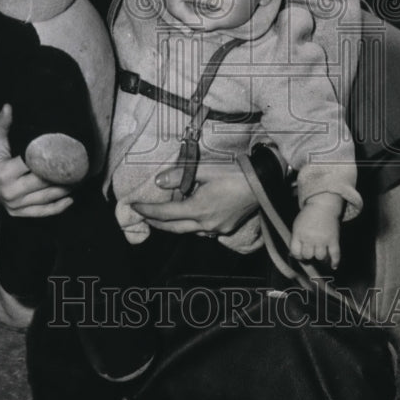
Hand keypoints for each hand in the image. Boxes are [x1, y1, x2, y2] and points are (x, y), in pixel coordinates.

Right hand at [0, 104, 73, 216]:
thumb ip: (3, 123)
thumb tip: (9, 106)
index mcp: (4, 172)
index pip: (33, 164)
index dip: (50, 157)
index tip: (66, 151)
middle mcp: (9, 191)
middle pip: (43, 182)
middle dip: (62, 174)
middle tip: (79, 166)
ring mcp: (13, 204)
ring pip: (45, 198)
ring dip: (65, 190)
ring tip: (80, 179)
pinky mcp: (16, 212)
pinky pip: (40, 212)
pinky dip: (57, 208)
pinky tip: (70, 200)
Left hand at [131, 161, 258, 236]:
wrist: (265, 181)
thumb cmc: (236, 171)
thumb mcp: (206, 168)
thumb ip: (180, 175)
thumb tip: (159, 181)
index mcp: (199, 209)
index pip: (165, 213)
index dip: (147, 210)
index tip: (133, 207)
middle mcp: (207, 224)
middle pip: (173, 228)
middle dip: (155, 222)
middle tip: (141, 216)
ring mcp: (218, 228)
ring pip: (188, 231)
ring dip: (172, 225)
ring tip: (160, 217)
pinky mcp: (227, 227)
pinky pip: (202, 230)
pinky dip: (189, 225)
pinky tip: (188, 217)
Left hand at [289, 193, 342, 268]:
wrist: (323, 205)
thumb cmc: (308, 216)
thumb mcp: (297, 225)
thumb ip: (294, 240)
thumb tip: (292, 256)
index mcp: (299, 233)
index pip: (296, 252)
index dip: (297, 256)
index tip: (300, 255)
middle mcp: (310, 237)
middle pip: (308, 255)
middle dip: (308, 256)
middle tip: (311, 253)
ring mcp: (322, 239)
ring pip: (320, 257)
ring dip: (320, 258)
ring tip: (320, 254)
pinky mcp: (333, 239)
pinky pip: (335, 254)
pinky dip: (335, 262)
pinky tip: (333, 266)